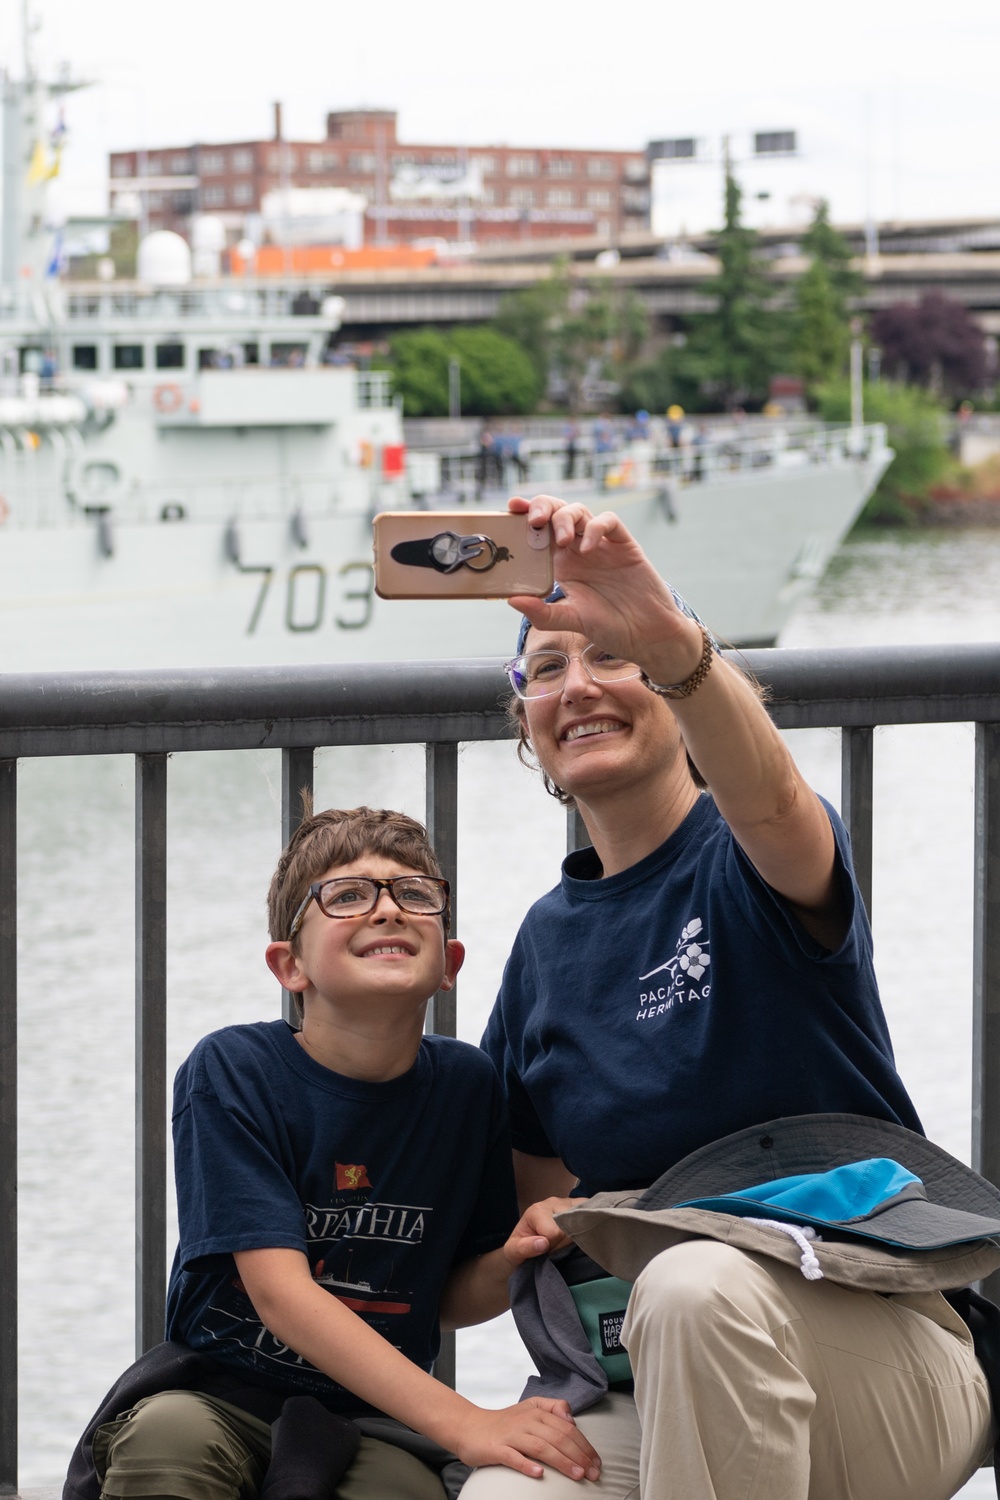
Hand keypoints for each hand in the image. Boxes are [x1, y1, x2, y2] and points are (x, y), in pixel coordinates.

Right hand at [450, 1398, 601, 1481]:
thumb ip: (552, 1407)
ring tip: (577, 1475)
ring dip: (561, 1461)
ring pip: (540, 1446)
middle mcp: (526, 1421)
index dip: (584, 1445)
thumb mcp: (530, 1408)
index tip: (597, 1462)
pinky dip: (526, 1465)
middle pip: (558, 1437)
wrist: (469, 1427)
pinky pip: (512, 1457)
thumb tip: (571, 1418)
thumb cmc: (504, 1422)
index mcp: (537, 1412)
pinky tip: (539, 1474)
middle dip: (579, 1455)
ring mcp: (511, 1435)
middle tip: (593, 1473)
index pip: (567, 1428)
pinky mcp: (496, 1449)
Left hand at [503, 1196, 582, 1270]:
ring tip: (566, 1241)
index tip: (545, 1250)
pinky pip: (590, 1211)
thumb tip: (543, 1242)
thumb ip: (525, 1247)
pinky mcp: (579, 1206)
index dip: (552, 1246)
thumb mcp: (513, 1251)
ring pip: (582, 1219)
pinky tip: (582, 1232)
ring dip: (577, 1234)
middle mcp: (554, 1202)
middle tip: (556, 1247)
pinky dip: (589, 1222)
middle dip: (565, 1241)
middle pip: (570, 1225)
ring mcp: (568, 1202)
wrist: (524, 1245)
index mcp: (537, 1210)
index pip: (555, 1232)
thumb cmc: (519, 1248)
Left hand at [508, 493, 702, 679]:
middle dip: (542, 507)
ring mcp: (602, 545)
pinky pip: (609, 522)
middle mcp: (579, 550)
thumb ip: (543, 613)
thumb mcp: (571, 622)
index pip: (539, 532)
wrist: (648, 635)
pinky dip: (595, 527)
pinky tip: (588, 547)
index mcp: (562, 565)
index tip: (509, 509)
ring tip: (560, 540)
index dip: (524, 517)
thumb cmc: (610, 628)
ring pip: (580, 512)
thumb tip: (512, 600)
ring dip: (565, 518)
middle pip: (557, 513)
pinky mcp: (624, 545)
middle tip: (533, 520)